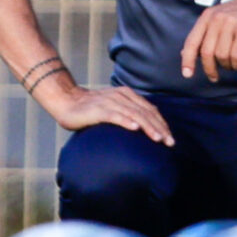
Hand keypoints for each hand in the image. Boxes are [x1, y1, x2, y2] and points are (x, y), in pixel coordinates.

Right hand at [35, 79, 174, 146]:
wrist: (67, 101)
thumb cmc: (91, 109)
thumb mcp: (114, 107)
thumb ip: (128, 113)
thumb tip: (144, 129)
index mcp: (127, 95)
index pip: (150, 109)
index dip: (162, 123)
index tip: (170, 138)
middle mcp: (121, 96)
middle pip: (145, 112)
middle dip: (159, 127)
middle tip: (169, 142)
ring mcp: (110, 101)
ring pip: (134, 114)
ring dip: (147, 126)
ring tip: (158, 138)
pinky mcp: (98, 109)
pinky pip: (115, 115)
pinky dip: (126, 121)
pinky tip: (134, 128)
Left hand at [178, 0, 236, 81]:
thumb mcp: (218, 18)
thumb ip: (203, 35)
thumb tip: (184, 54)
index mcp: (207, 16)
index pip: (192, 41)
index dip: (187, 60)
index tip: (187, 74)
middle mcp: (217, 18)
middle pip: (206, 52)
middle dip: (209, 68)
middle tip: (214, 77)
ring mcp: (231, 23)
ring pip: (222, 55)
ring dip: (227, 66)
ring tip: (232, 64)